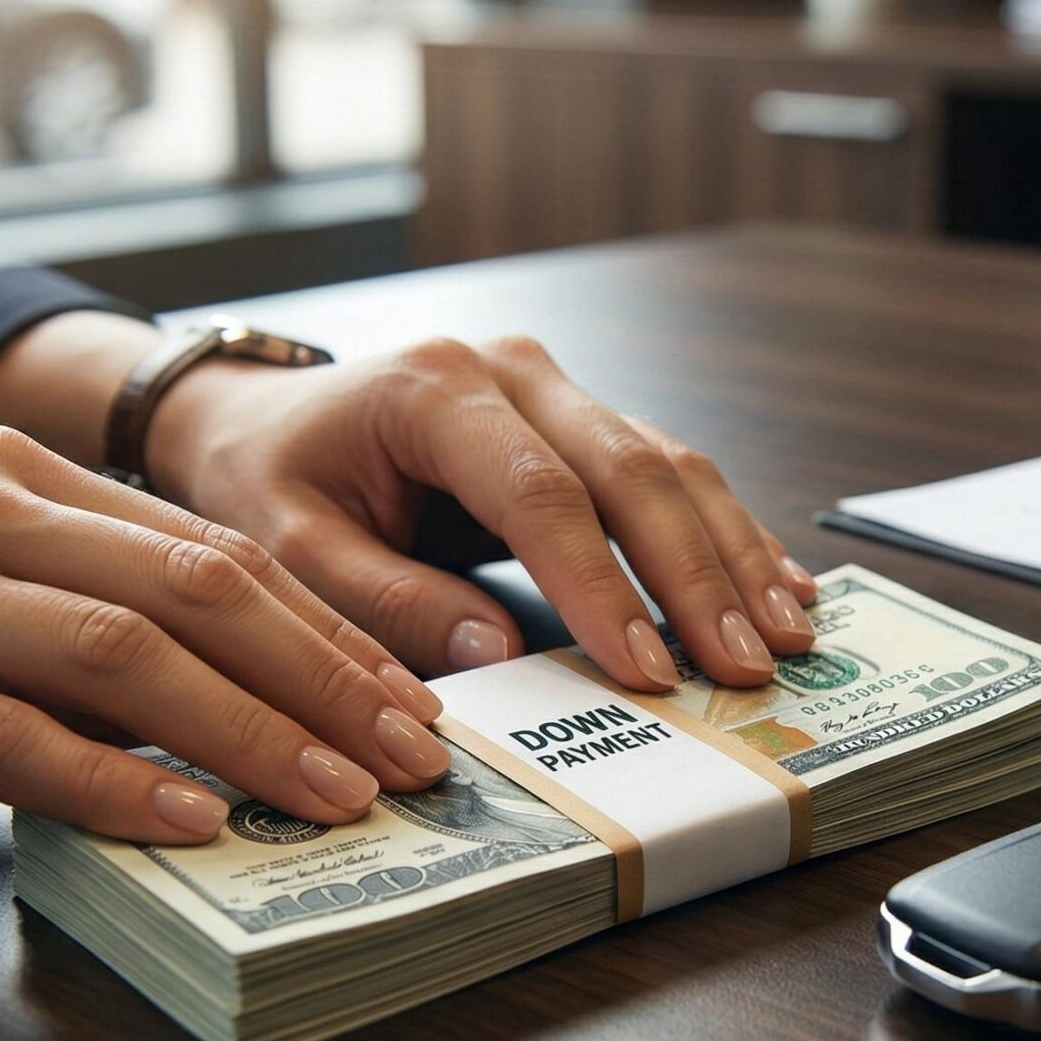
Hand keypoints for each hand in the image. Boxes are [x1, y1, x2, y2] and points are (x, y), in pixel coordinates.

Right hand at [0, 428, 456, 840]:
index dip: (320, 625)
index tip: (403, 693)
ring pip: (116, 656)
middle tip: (410, 752)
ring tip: (334, 795)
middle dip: (323, 676)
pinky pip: (0, 736)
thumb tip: (210, 684)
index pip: (204, 546)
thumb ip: (55, 596)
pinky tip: (188, 823)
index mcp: (1, 473)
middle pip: (190, 589)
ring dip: (248, 733)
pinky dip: (109, 783)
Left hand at [147, 334, 819, 690]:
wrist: (256, 419)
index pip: (541, 492)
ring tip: (784, 640)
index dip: (602, 585)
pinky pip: (667, 472)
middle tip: (744, 666)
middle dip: (696, 576)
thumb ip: (386, 600)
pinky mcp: (579, 419)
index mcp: (435, 388)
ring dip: (732, 556)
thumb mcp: (289, 548)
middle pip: (631, 469)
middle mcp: (511, 371)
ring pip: (669, 466)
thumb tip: (498, 655)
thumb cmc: (265, 479)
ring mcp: (554, 387)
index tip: (645, 669)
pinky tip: (777, 588)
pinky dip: (724, 535)